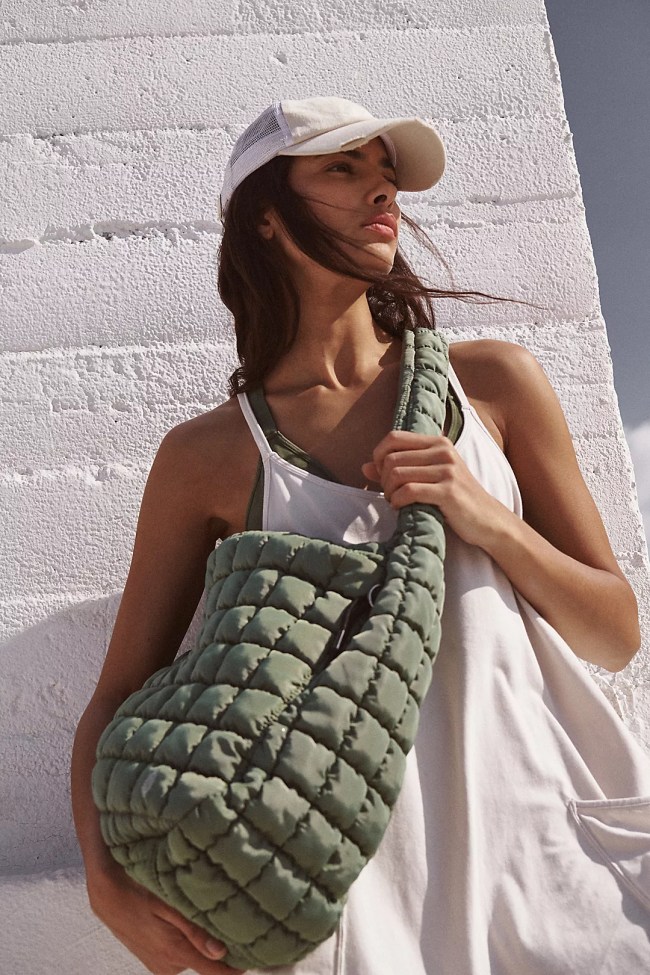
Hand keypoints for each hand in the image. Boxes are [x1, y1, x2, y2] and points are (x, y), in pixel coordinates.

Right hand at [87, 862, 244, 974]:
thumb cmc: (137, 888)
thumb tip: (222, 952)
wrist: (105, 891)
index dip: (238, 967)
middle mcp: (169, 965)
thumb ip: (194, 929)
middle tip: (232, 916)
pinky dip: (188, 942)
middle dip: (221, 945)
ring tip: (205, 912)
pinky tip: (186, 920)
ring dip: (202, 942)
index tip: (258, 955)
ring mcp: (160, 965)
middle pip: (208, 963)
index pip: (216, 973)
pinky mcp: (155, 961)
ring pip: (194, 957)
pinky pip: (180, 955)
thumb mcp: (166, 901)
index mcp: (175, 951)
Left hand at [362, 430, 507, 548]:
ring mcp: (447, 470)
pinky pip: (408, 491)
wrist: (488, 520)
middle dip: (383, 479)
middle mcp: (443, 451)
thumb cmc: (455, 500)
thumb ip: (398, 469)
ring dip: (389, 492)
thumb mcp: (428, 478)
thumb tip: (364, 467)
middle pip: (392, 458)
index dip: (379, 455)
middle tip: (390, 494)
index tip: (381, 474)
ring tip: (395, 501)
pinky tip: (401, 508)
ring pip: (397, 474)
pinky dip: (397, 501)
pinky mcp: (448, 491)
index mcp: (438, 442)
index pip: (394, 437)